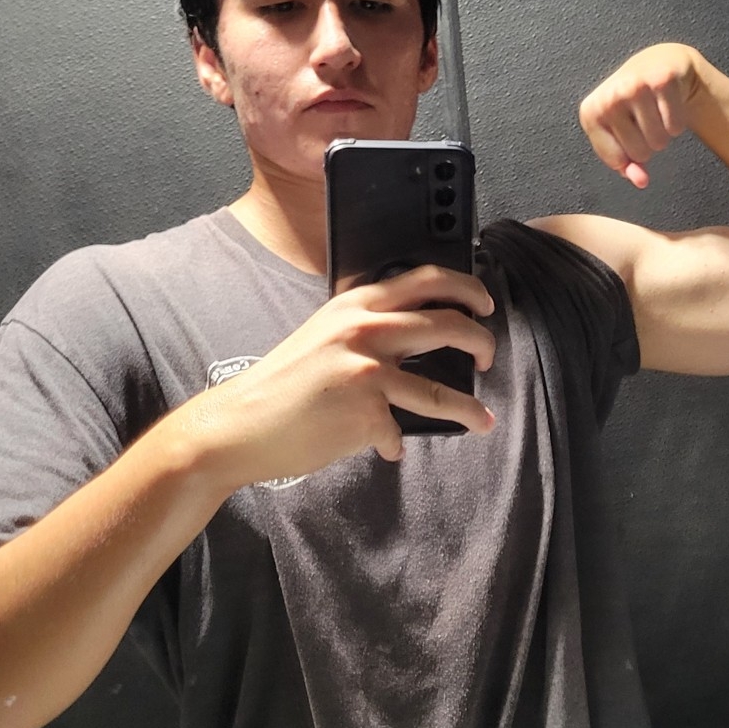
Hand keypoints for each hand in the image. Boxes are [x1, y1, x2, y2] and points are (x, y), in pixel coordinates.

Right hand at [184, 265, 497, 481]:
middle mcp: (364, 330)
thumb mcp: (325, 334)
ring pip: (441, 391)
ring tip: (483, 420)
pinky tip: (386, 447)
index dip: (467, 288)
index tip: (485, 306)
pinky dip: (395, 443)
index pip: (426, 279)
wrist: (241, 424)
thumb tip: (419, 337)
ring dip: (469, 409)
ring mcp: (366, 371)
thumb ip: (367, 327)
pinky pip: (401, 432)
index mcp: (356, 304)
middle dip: (481, 343)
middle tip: (487, 359)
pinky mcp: (366, 412)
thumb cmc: (284, 384)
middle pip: (448, 325)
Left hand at [579, 43, 704, 188]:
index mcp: (590, 113)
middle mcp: (609, 97)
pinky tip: (669, 104)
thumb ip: (627, 165)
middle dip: (649, 143)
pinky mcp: (662, 80)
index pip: (617, 160)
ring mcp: (635, 86)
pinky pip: (676, 126)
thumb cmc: (635, 104)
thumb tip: (641, 181)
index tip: (628, 132)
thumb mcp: (621, 134)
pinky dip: (677, 121)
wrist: (660, 63)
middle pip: (641, 153)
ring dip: (664, 133)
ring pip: (660, 141)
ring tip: (657, 111)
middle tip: (646, 119)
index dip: (629, 154)